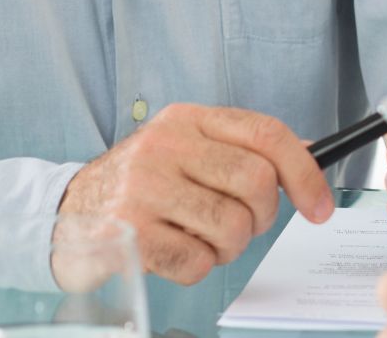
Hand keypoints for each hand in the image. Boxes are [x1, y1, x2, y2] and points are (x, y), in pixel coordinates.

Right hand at [58, 103, 333, 284]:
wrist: (65, 210)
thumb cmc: (142, 183)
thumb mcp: (188, 150)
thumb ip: (241, 150)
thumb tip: (309, 157)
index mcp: (189, 119)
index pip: (266, 134)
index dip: (305, 173)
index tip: (320, 207)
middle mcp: (166, 144)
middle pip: (256, 183)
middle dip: (261, 217)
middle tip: (242, 226)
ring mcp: (143, 186)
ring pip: (232, 226)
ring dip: (229, 247)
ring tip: (203, 239)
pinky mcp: (127, 231)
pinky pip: (197, 261)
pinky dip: (198, 266)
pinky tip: (175, 252)